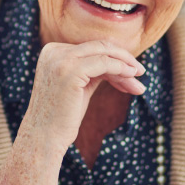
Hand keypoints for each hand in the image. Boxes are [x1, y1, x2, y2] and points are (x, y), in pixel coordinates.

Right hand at [0, 40, 144, 184]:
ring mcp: (61, 59)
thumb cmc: (62, 116)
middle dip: (123, 59)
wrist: (43, 137)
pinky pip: (105, 63)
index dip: (113, 59)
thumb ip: (92, 70)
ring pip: (104, 53)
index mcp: (52, 51)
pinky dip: (121, 69)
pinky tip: (132, 80)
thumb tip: (122, 62)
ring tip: (139, 82)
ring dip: (126, 66)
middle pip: (99, 47)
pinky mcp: (70, 70)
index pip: (91, 48)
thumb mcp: (78, 85)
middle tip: (141, 72)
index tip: (130, 73)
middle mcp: (54, 51)